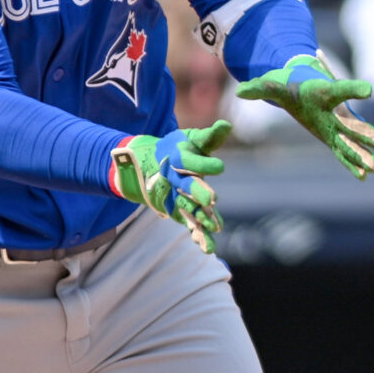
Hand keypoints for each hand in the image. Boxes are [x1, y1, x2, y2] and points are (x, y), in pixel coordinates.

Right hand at [111, 120, 228, 250]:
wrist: (146, 166)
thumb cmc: (176, 149)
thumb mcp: (191, 140)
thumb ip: (210, 136)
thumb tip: (227, 125)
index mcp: (177, 159)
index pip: (190, 161)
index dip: (204, 164)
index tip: (220, 167)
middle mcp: (174, 179)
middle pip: (186, 186)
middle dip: (198, 193)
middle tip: (212, 200)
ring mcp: (174, 197)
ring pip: (187, 209)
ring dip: (199, 220)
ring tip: (214, 231)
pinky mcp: (178, 211)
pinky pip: (188, 223)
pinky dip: (197, 234)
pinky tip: (208, 246)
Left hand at [235, 56, 373, 178]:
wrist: (300, 82)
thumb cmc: (287, 83)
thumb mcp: (272, 85)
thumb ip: (258, 88)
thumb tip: (240, 92)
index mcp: (323, 93)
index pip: (340, 89)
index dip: (353, 88)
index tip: (368, 90)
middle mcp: (335, 111)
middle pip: (354, 125)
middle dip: (368, 137)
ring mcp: (336, 125)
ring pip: (353, 141)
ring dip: (364, 154)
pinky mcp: (333, 134)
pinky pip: (345, 150)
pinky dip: (353, 162)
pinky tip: (363, 176)